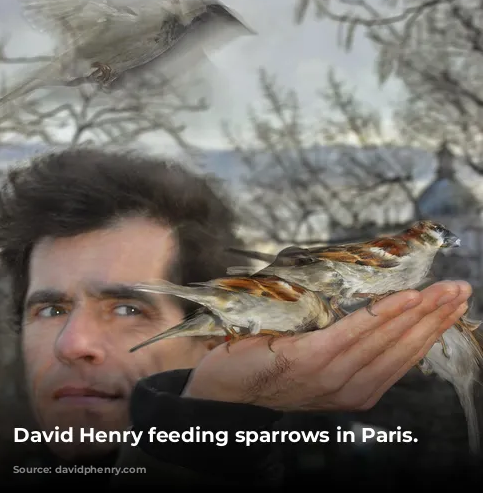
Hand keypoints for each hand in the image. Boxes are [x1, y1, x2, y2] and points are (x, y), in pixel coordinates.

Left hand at [182, 280, 470, 411]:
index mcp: (352, 389)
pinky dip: (381, 318)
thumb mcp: (314, 362)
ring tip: (441, 291)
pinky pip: (351, 335)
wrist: (219, 389)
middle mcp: (348, 388)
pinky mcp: (308, 360)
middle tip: (459, 290)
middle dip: (434, 318)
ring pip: (383, 341)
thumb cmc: (265, 368)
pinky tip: (404, 300)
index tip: (451, 306)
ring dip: (417, 313)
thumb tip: (370, 314)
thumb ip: (343, 347)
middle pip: (400, 349)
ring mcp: (329, 376)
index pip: (402, 357)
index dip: (430, 331)